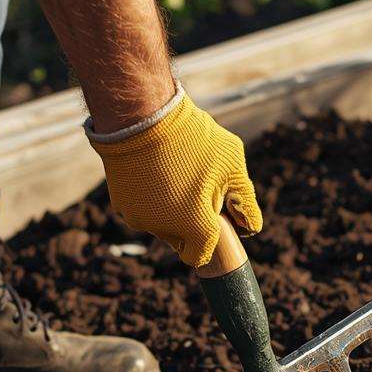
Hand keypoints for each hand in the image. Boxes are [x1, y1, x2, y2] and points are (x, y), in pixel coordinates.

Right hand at [89, 91, 263, 266]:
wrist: (141, 115)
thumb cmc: (193, 139)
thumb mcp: (232, 166)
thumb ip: (245, 202)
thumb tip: (251, 228)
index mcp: (194, 228)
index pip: (200, 256)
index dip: (209, 241)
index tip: (213, 220)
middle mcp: (163, 230)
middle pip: (181, 238)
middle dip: (190, 221)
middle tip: (196, 186)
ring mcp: (138, 218)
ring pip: (160, 224)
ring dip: (169, 209)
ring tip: (175, 173)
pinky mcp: (120, 204)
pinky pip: (141, 210)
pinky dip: (149, 198)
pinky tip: (155, 171)